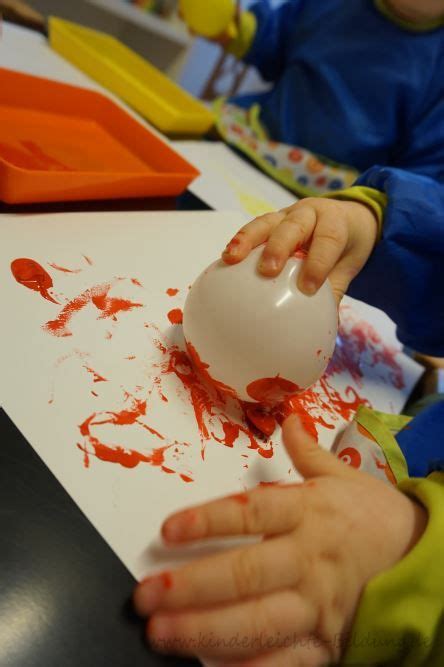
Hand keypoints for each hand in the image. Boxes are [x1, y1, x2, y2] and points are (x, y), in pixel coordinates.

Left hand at [134, 416, 425, 664]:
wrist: (422, 560)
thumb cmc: (371, 515)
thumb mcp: (342, 476)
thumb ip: (307, 451)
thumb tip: (288, 418)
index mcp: (309, 511)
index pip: (252, 513)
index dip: (208, 521)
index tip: (167, 530)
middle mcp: (309, 557)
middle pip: (246, 572)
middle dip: (192, 585)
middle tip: (146, 594)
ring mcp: (318, 603)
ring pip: (258, 620)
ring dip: (206, 629)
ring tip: (161, 633)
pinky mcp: (327, 640)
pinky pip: (287, 660)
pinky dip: (250, 666)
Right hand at [222, 198, 378, 303]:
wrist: (347, 218)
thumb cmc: (344, 246)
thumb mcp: (347, 267)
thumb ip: (333, 293)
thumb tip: (320, 329)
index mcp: (335, 223)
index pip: (328, 240)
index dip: (318, 263)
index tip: (308, 289)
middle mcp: (309, 214)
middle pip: (292, 226)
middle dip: (278, 247)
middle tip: (267, 271)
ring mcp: (286, 214)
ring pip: (266, 222)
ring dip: (247, 239)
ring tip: (231, 258)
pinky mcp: (270, 221)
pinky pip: (253, 229)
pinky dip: (238, 242)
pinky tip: (225, 260)